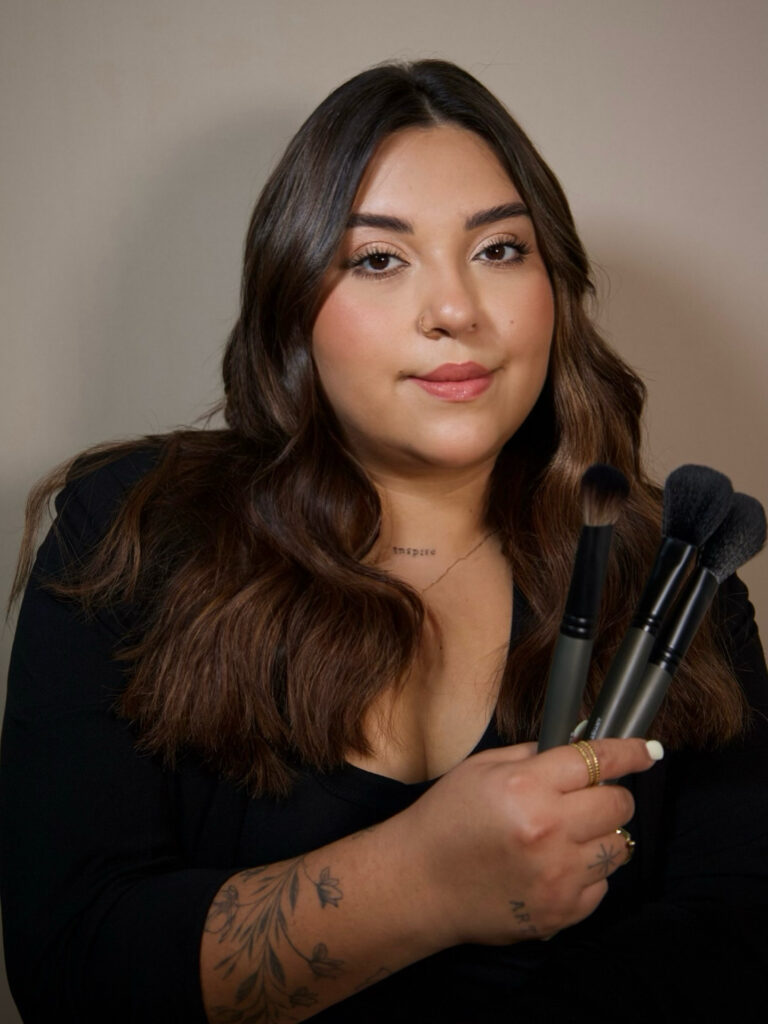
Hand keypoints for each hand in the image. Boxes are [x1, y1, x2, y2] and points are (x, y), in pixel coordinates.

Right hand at [399, 737, 657, 946]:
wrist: (419, 884)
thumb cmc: (446, 820)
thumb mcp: (482, 769)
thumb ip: (535, 755)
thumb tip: (581, 744)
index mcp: (526, 787)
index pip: (597, 761)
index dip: (629, 752)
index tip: (646, 751)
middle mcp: (548, 831)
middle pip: (618, 806)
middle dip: (609, 797)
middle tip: (586, 799)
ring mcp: (557, 877)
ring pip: (619, 848)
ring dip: (601, 836)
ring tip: (569, 836)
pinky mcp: (560, 913)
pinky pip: (602, 886)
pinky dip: (587, 873)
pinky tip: (555, 867)